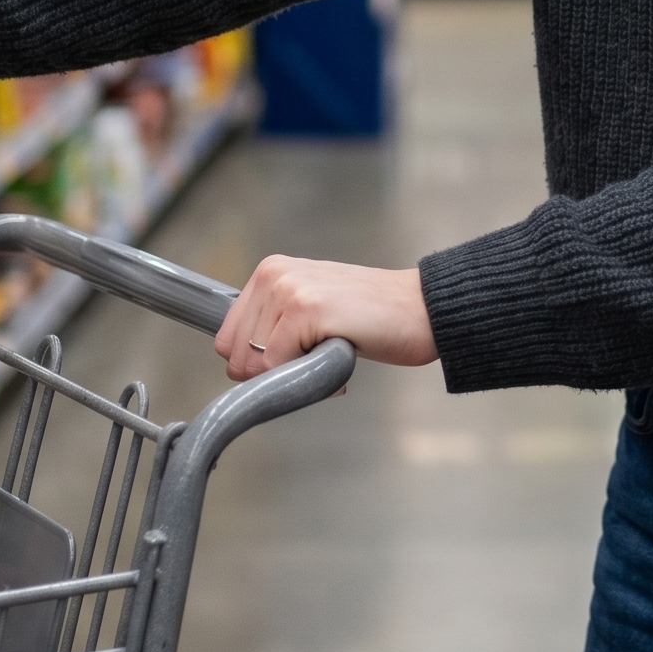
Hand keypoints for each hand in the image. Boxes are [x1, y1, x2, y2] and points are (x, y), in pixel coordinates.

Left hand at [212, 255, 436, 381]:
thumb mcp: (312, 310)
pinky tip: (341, 361)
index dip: (258, 365)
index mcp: (271, 272)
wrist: (424, 310)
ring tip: (332, 356)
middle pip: (238, 356)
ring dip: (297, 376)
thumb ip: (273, 328)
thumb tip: (238, 368)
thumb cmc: (374, 316)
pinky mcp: (307, 309)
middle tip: (318, 361)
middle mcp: (275, 274)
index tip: (296, 362)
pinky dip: (312, 380)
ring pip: (258, 365)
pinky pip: (280, 367)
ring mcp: (290, 289)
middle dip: (276, 375)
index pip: (228, 339)